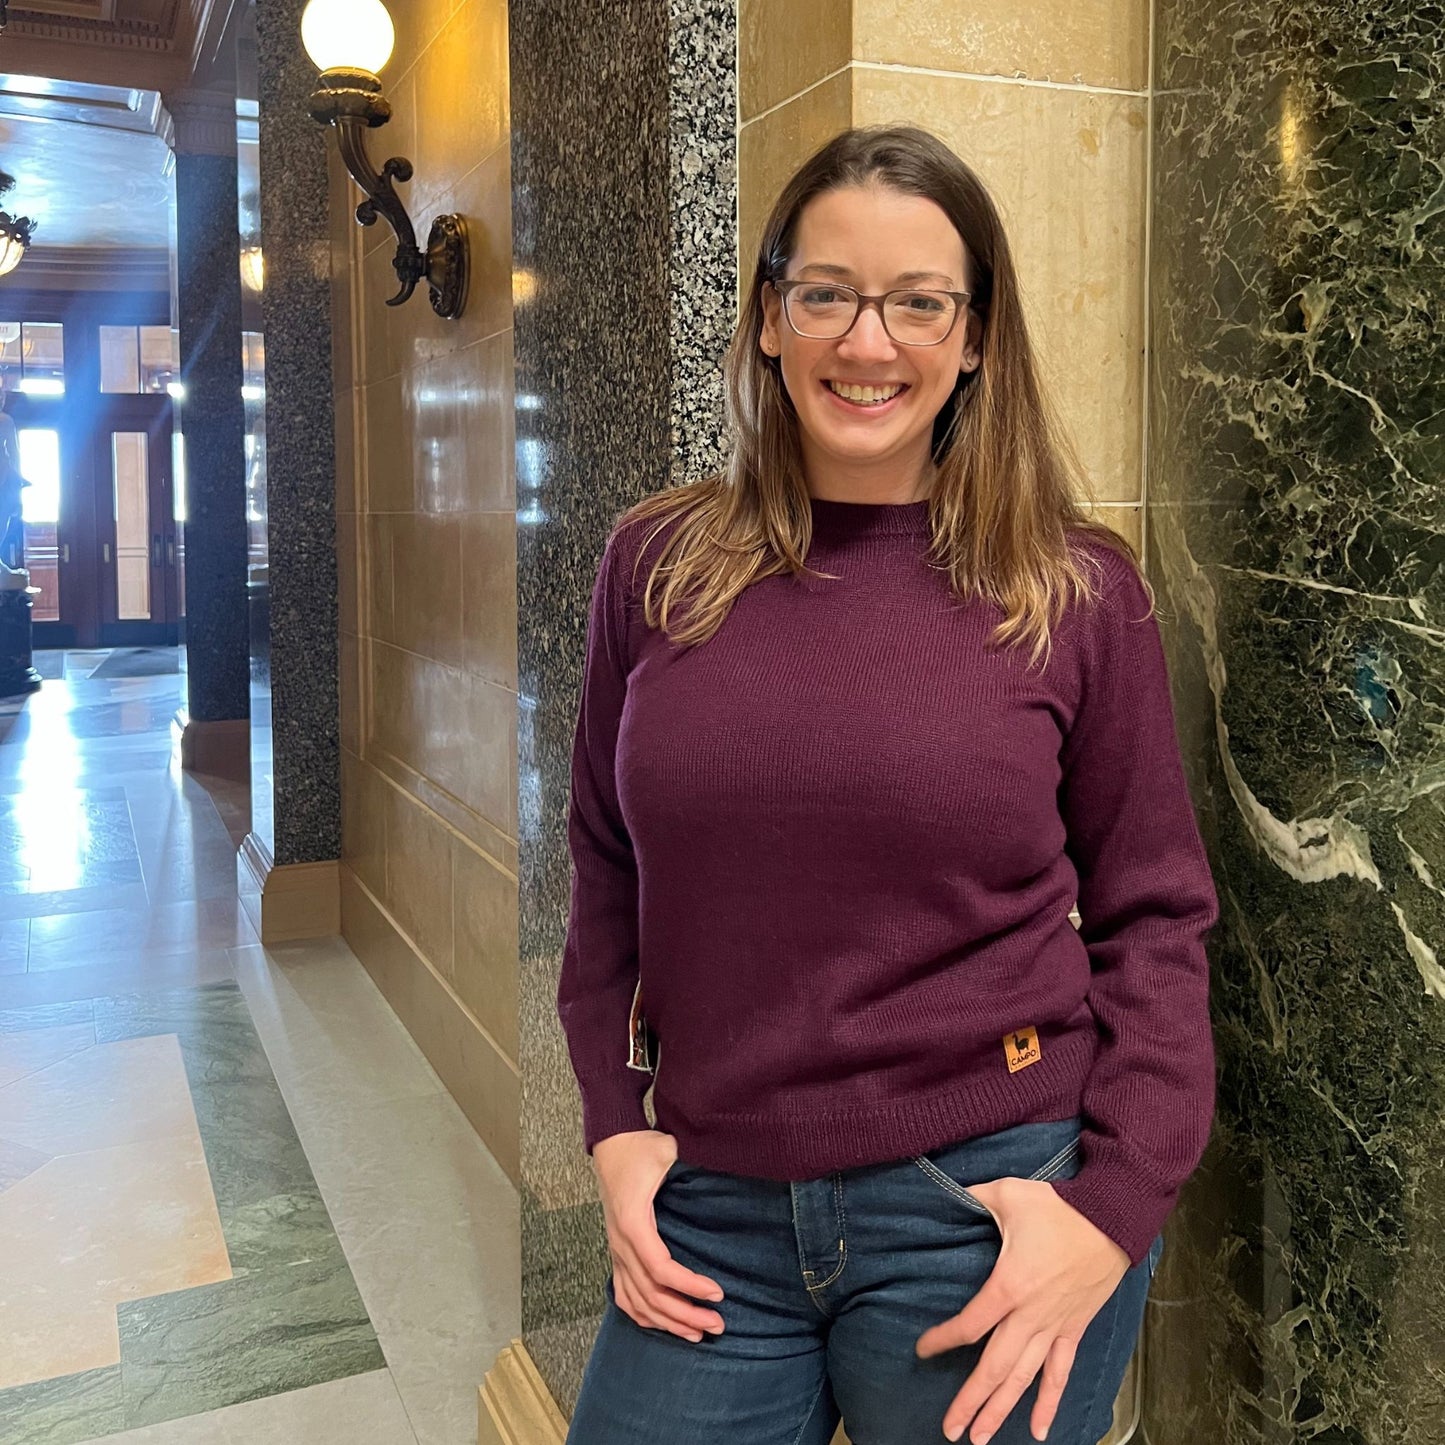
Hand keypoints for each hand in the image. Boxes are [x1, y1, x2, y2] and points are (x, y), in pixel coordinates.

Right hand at [592, 1129, 726, 1342]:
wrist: (613, 1142)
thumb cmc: (642, 1148)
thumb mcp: (668, 1151)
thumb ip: (690, 1165)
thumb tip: (726, 1172)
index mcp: (633, 1222)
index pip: (661, 1269)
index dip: (689, 1286)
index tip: (718, 1292)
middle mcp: (621, 1243)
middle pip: (651, 1294)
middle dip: (685, 1315)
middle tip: (717, 1324)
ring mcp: (616, 1250)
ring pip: (637, 1301)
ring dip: (668, 1322)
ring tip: (698, 1333)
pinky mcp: (616, 1252)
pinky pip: (623, 1294)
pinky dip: (643, 1315)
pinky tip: (664, 1324)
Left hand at [915, 1178, 1129, 1443]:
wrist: (1112, 1217)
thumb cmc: (1058, 1206)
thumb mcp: (1007, 1193)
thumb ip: (972, 1196)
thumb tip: (945, 1192)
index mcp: (1009, 1285)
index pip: (969, 1324)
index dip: (943, 1340)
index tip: (922, 1350)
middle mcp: (1030, 1315)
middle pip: (995, 1367)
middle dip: (971, 1401)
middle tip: (950, 1429)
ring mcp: (1054, 1326)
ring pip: (1024, 1379)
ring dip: (1002, 1410)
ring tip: (980, 1439)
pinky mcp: (1074, 1329)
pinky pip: (1060, 1372)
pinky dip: (1050, 1402)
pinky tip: (1041, 1430)